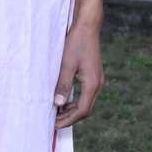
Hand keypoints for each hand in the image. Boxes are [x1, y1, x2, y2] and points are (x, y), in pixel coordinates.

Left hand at [53, 0, 104, 129]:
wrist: (87, 26)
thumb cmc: (76, 43)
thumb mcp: (66, 65)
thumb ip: (63, 85)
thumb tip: (58, 104)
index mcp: (92, 84)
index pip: (82, 111)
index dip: (68, 120)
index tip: (55, 125)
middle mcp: (97, 84)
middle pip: (85, 109)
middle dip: (69, 117)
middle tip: (53, 122)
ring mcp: (97, 80)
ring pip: (85, 102)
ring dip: (71, 109)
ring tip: (56, 112)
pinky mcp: (93, 75)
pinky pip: (85, 94)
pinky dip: (74, 100)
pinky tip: (63, 99)